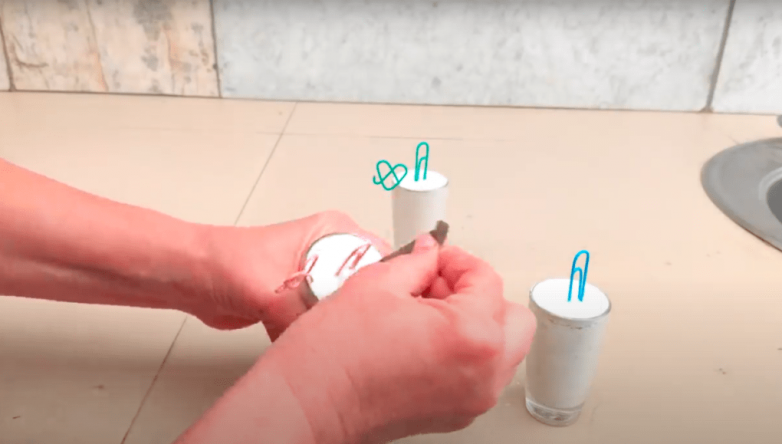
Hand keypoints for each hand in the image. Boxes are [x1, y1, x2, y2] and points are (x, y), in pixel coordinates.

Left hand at [196, 211, 390, 337]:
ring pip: (348, 310)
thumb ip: (303, 312)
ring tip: (337, 344)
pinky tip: (316, 349)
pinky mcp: (306, 301)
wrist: (192, 280)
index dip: (389, 287)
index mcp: (335, 230)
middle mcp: (332, 251)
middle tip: (361, 335)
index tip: (389, 312)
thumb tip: (328, 335)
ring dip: (340, 329)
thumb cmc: (224, 262)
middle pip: (370, 288)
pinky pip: (326, 324)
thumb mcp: (272, 289)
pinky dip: (320, 339)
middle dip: (363, 313)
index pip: (382, 258)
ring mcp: (320, 276)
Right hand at [266, 234, 536, 442]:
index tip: (434, 258)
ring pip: (501, 348)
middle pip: (511, 318)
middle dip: (478, 293)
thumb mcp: (376, 283)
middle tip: (437, 284)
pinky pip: (479, 373)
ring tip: (427, 312)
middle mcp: (482, 373)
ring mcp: (471, 399)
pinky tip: (422, 338)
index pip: (486, 280)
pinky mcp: (455, 414)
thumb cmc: (334, 356)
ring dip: (475, 322)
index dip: (456, 260)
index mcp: (472, 336)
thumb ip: (416, 262)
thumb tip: (429, 254)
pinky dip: (464, 350)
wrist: (309, 403)